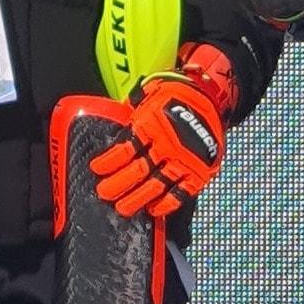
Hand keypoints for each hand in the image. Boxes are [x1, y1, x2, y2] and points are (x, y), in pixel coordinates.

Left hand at [89, 73, 225, 220]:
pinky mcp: (199, 170)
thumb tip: (111, 121)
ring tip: (123, 208)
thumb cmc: (173, 93)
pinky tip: (154, 210)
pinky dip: (167, 204)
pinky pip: (181, 192)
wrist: (207, 94)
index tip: (96, 169)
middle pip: (137, 171)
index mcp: (151, 125)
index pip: (124, 149)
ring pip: (156, 185)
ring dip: (137, 199)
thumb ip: (133, 114)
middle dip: (118, 185)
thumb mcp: (147, 96)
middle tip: (105, 194)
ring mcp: (183, 159)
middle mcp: (167, 144)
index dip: (109, 162)